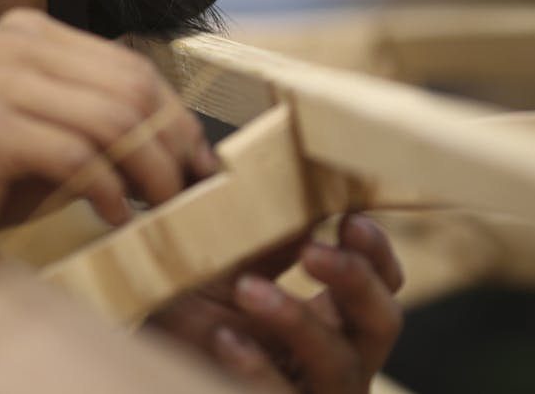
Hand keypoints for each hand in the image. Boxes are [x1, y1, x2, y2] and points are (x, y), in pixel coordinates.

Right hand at [0, 9, 217, 258]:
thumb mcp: (48, 128)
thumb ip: (102, 120)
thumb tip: (187, 145)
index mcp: (32, 33)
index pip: (130, 66)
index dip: (175, 116)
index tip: (200, 162)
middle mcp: (13, 45)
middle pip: (128, 88)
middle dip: (170, 145)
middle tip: (186, 189)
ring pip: (109, 120)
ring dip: (147, 171)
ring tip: (157, 205)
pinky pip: (73, 156)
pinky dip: (107, 189)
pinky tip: (112, 214)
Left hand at [147, 215, 404, 391]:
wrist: (151, 376)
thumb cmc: (190, 325)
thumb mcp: (217, 270)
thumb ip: (241, 231)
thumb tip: (231, 163)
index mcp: (332, 319)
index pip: (383, 284)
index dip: (376, 250)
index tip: (348, 216)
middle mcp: (335, 361)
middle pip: (383, 322)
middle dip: (356, 279)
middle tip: (312, 249)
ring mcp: (311, 393)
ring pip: (340, 365)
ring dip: (298, 319)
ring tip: (248, 287)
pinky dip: (256, 367)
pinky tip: (226, 340)